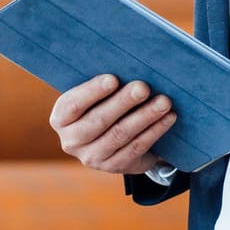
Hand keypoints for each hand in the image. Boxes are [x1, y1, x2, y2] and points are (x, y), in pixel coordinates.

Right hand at [50, 73, 177, 174]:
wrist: (108, 138)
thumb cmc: (101, 102)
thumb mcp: (94, 95)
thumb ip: (104, 83)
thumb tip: (129, 63)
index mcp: (61, 118)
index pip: (73, 105)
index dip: (92, 92)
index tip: (113, 79)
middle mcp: (72, 141)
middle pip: (99, 121)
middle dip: (123, 102)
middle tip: (143, 87)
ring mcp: (92, 157)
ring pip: (120, 135)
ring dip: (145, 117)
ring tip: (164, 101)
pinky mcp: (114, 166)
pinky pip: (136, 148)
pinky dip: (154, 131)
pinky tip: (168, 118)